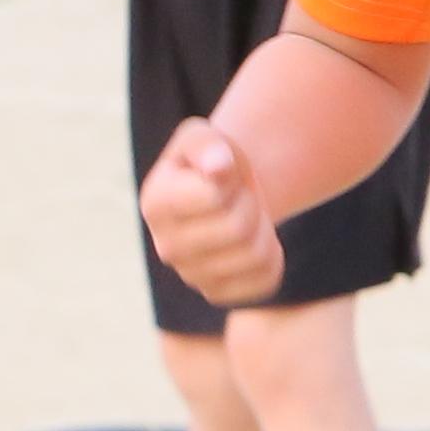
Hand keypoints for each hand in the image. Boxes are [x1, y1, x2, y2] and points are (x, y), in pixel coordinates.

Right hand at [140, 116, 285, 306]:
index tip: (224, 174)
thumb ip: (208, 144)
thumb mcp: (203, 137)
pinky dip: (273, 257)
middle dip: (252, 203)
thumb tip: (218, 168)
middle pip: (238, 229)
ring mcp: (191, 275)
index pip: (214, 197)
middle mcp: (166, 247)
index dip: (232, 180)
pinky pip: (265, 281)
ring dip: (265, 228)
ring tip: (248, 216)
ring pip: (255, 257)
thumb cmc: (212, 160)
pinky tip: (255, 241)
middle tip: (241, 196)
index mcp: (156, 203)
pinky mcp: (218, 293)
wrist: (222, 193)